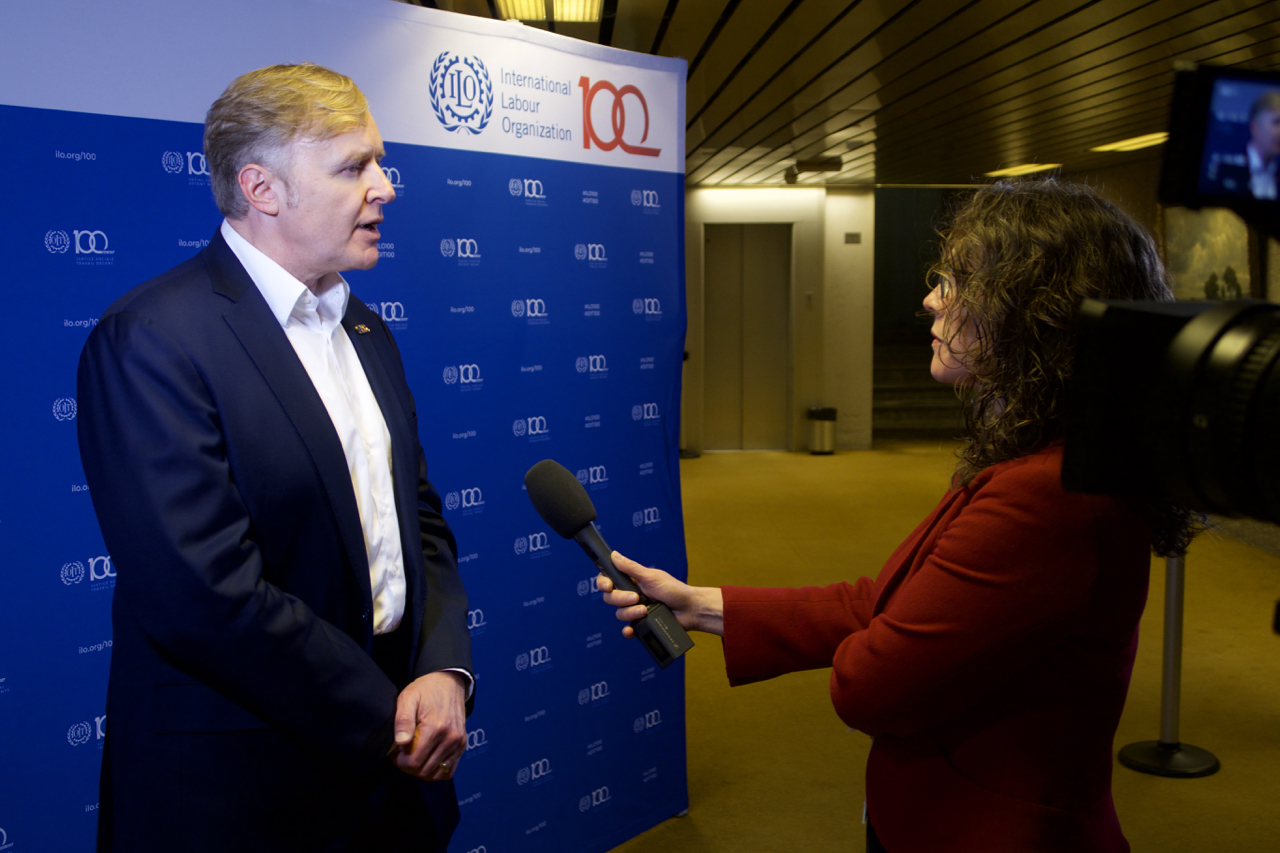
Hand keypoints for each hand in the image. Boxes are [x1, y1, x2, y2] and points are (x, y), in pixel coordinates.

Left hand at [391, 671, 466, 780]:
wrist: (449, 682)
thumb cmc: (425, 690)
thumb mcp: (408, 698)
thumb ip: (403, 720)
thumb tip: (401, 743)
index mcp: (435, 728)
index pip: (414, 762)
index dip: (400, 762)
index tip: (395, 753)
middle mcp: (450, 738)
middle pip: (424, 770)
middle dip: (409, 767)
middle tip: (403, 754)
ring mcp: (458, 743)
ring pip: (436, 773)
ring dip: (422, 770)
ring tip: (414, 756)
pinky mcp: (462, 745)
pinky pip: (449, 771)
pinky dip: (436, 771)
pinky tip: (427, 760)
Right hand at [597, 551, 723, 636]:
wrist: (690, 610)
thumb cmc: (674, 590)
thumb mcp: (651, 577)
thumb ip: (631, 568)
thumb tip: (614, 555)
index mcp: (632, 581)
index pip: (609, 580)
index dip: (603, 583)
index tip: (608, 586)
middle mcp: (631, 595)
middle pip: (610, 598)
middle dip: (620, 599)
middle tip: (636, 598)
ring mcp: (635, 610)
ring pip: (619, 614)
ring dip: (630, 613)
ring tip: (645, 610)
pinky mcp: (641, 624)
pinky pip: (628, 629)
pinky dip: (628, 630)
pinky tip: (631, 630)